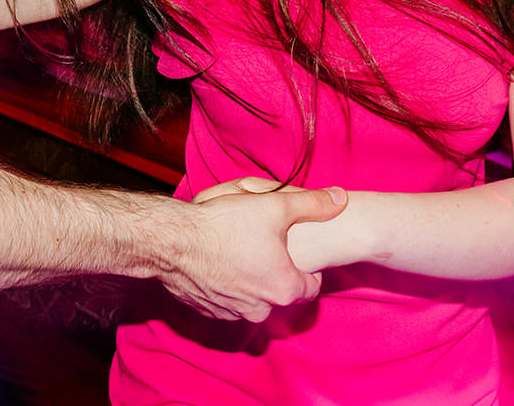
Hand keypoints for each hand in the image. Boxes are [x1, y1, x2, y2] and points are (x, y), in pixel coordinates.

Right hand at [158, 181, 345, 320]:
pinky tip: (219, 261)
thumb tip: (341, 199)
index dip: (308, 268)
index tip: (297, 250)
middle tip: (266, 245)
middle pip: (281, 293)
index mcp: (283, 288)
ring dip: (251, 281)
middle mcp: (260, 309)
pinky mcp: (208, 311)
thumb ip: (313, 204)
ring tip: (240, 250)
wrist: (172, 241)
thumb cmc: (224, 224)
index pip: (311, 287)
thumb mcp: (276, 205)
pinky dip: (227, 285)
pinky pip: (227, 300)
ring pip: (253, 298)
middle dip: (278, 273)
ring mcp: (231, 313)